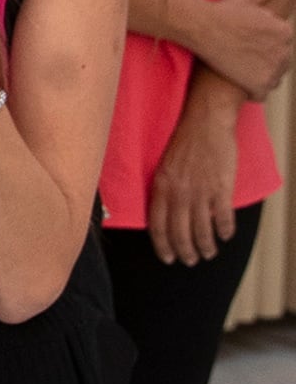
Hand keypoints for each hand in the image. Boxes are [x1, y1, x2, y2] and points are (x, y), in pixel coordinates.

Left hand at [148, 98, 243, 265]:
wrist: (205, 123)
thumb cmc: (183, 144)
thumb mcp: (163, 167)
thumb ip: (163, 191)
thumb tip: (164, 215)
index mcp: (160, 188)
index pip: (157, 226)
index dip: (162, 246)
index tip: (167, 258)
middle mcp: (178, 193)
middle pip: (179, 233)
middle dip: (185, 252)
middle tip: (191, 261)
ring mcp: (200, 191)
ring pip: (201, 229)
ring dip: (206, 246)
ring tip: (208, 253)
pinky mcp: (221, 187)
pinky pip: (222, 216)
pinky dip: (225, 230)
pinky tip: (226, 236)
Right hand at [190, 0, 295, 98]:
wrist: (201, 27)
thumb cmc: (222, 11)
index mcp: (284, 30)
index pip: (281, 45)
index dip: (263, 46)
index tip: (247, 44)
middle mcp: (284, 50)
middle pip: (278, 62)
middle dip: (263, 62)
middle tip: (240, 57)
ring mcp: (272, 68)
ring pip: (272, 77)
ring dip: (259, 76)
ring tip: (238, 68)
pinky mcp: (259, 83)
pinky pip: (262, 92)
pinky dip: (252, 90)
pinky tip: (237, 81)